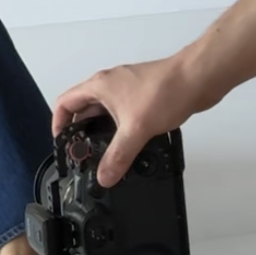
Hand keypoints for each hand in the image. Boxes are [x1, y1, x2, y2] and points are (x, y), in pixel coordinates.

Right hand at [51, 57, 194, 186]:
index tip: (62, 143)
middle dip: (82, 132)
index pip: (65, 103)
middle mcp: (110, 85)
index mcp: (99, 86)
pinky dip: (122, 129)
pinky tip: (131, 144)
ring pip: (106, 113)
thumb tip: (105, 175)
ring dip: (104, 132)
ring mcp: (127, 90)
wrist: (197, 79)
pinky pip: (123, 114)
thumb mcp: (136, 129)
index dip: (58, 123)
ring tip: (106, 154)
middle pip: (84, 109)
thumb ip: (118, 155)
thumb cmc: (166, 89)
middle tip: (84, 154)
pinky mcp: (143, 96)